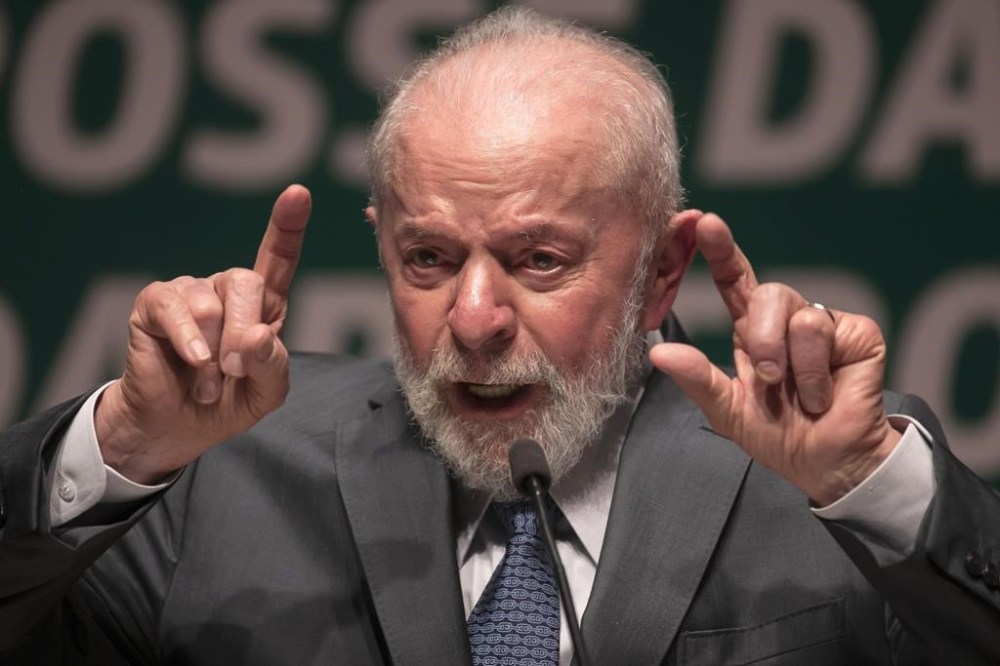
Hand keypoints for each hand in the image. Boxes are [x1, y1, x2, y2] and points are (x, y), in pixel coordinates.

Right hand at [95, 185, 311, 483]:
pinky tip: (193, 363)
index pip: (278, 258)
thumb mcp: (266, 391)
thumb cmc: (228, 403)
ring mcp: (189, 293)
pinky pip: (172, 307)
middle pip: (246, 282)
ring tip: (208, 382)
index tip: (299, 193)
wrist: (177, 427)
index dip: (288, 225)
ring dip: (213, 352)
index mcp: (262, 306)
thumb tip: (255, 335)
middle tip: (236, 372)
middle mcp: (225, 290)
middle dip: (244, 332)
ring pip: (209, 302)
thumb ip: (271, 364)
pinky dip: (187, 340)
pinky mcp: (154, 305)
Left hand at [650, 212, 899, 505]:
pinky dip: (815, 372)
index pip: (734, 280)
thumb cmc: (777, 434)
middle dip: (762, 338)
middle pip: (768, 292)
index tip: (704, 223)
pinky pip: (823, 330)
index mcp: (751, 329)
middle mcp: (786, 319)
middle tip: (768, 377)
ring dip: (791, 363)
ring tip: (800, 395)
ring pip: (797, 312)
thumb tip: (657, 354)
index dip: (721, 250)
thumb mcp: (727, 410)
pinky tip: (824, 394)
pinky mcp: (857, 333)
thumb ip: (697, 379)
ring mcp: (823, 323)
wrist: (824, 462)